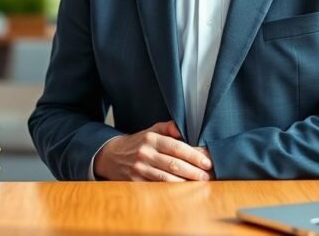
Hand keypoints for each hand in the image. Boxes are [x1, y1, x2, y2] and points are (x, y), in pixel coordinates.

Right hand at [93, 121, 213, 181]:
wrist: (111, 156)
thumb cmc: (137, 143)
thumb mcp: (150, 130)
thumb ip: (168, 127)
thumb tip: (182, 129)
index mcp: (151, 139)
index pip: (176, 147)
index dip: (193, 155)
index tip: (206, 162)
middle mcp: (145, 153)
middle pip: (173, 164)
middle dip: (193, 171)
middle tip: (207, 176)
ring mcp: (139, 169)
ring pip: (166, 178)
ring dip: (185, 183)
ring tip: (199, 184)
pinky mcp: (135, 182)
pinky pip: (156, 187)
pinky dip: (171, 190)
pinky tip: (182, 191)